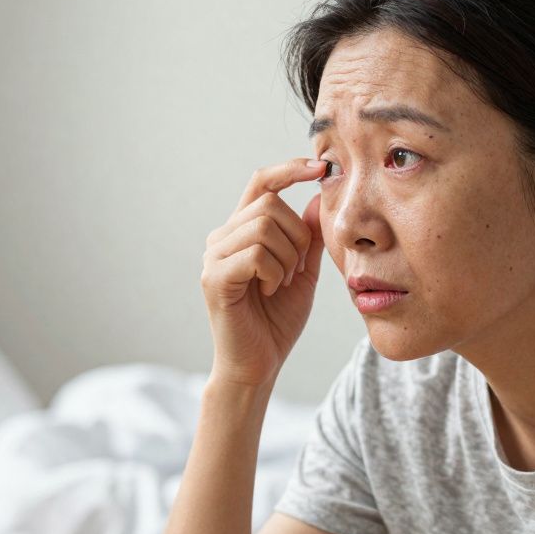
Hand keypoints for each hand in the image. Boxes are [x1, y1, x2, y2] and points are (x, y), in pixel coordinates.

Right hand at [201, 158, 325, 387]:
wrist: (258, 365)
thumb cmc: (276, 322)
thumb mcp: (302, 272)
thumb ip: (308, 237)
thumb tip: (316, 197)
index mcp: (241, 232)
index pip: (260, 183)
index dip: (288, 169)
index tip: (320, 168)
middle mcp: (221, 239)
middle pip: (269, 204)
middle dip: (296, 236)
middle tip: (295, 271)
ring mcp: (214, 257)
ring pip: (263, 226)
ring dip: (287, 257)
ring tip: (282, 284)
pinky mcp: (214, 278)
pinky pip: (255, 254)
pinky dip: (275, 272)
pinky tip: (271, 291)